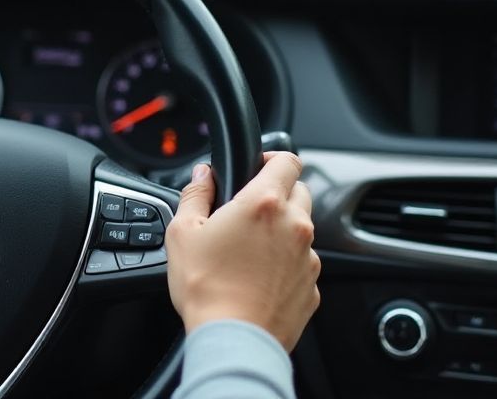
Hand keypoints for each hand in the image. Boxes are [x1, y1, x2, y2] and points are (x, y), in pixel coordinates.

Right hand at [165, 152, 320, 351]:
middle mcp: (294, 226)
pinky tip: (259, 277)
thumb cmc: (206, 286)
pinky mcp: (313, 287)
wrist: (234, 339)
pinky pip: (302, 263)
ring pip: (302, 229)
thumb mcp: (183, 232)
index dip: (273, 157)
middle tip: (248, 211)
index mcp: (264, 203)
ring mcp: (307, 258)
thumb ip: (195, 194)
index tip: (259, 165)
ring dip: (282, 230)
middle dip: (278, 193)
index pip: (287, 160)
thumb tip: (203, 175)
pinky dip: (286, 264)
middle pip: (299, 191)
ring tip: (250, 250)